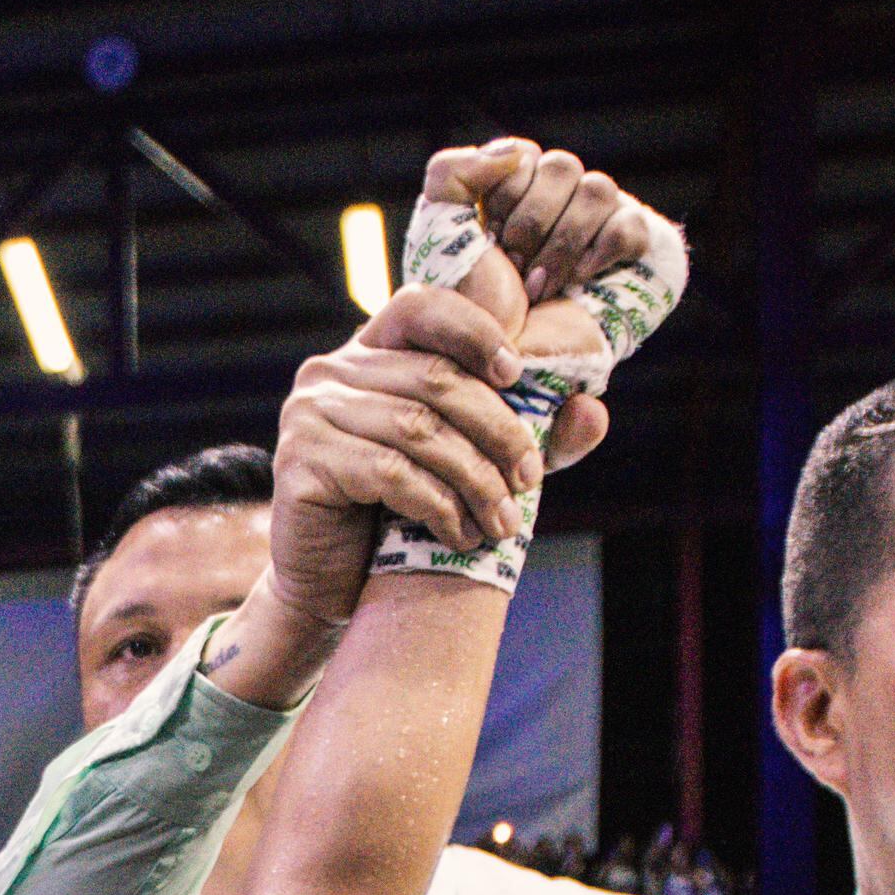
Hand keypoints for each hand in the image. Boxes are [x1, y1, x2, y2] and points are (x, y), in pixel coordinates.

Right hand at [237, 290, 545, 672]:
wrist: (331, 586)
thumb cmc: (397, 518)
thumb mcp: (469, 466)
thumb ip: (527, 437)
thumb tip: (593, 411)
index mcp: (369, 354)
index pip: (422, 308)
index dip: (476, 332)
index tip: (519, 377)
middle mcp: (330, 373)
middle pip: (435, 379)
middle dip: (498, 432)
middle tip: (530, 481)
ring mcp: (309, 415)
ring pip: (418, 429)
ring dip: (476, 480)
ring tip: (502, 523)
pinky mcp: (301, 464)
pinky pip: (389, 472)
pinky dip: (438, 506)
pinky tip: (459, 536)